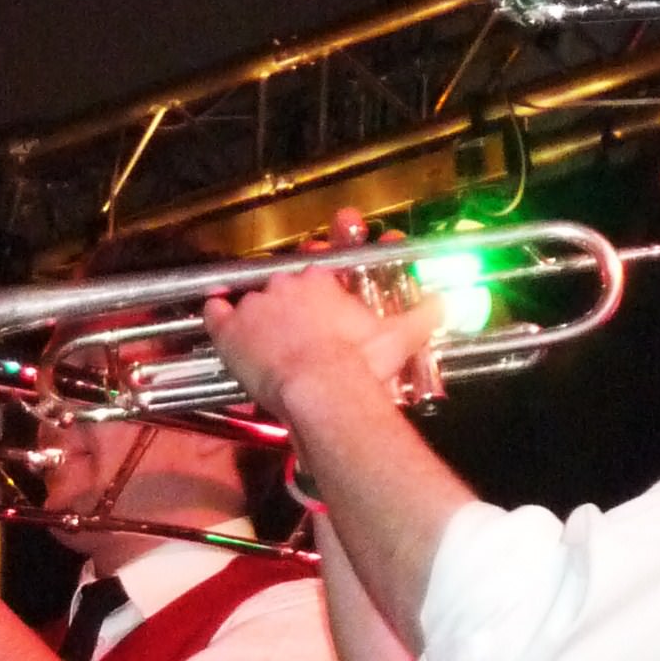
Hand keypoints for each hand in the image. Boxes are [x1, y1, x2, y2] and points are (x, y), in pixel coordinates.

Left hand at [204, 254, 446, 429]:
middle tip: (292, 331)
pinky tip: (214, 313)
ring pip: (250, 299)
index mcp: (321, 281)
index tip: (318, 305)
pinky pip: (215, 311)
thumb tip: (445, 304)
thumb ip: (423, 316)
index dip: (316, 288)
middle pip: (281, 285)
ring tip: (259, 336)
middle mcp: (286, 284)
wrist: (321, 389)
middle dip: (286, 304)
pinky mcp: (231, 329)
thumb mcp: (398, 337)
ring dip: (255, 314)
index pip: (315, 271)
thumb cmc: (360, 364)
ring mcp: (255, 304)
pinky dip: (214, 312)